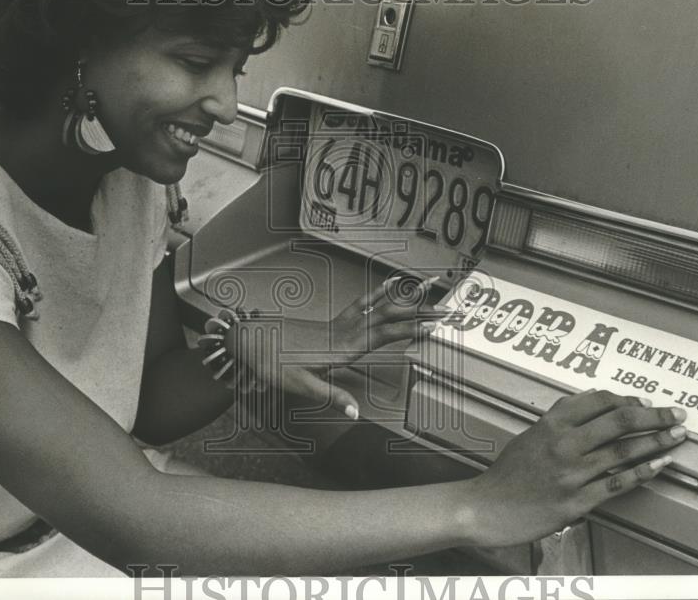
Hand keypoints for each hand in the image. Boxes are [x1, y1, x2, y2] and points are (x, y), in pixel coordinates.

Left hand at [217, 274, 447, 416]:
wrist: (250, 338)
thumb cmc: (271, 362)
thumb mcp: (297, 385)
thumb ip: (330, 395)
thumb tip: (355, 412)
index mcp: (342, 348)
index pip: (384, 335)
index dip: (410, 329)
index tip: (433, 326)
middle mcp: (346, 331)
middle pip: (389, 318)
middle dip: (420, 313)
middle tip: (447, 308)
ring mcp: (340, 323)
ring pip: (380, 306)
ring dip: (406, 297)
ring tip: (428, 285)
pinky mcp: (333, 321)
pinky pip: (363, 303)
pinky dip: (380, 292)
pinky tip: (392, 285)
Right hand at [466, 390, 686, 546]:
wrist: (489, 507)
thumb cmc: (509, 472)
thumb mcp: (531, 434)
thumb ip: (560, 417)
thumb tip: (591, 399)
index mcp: (551, 424)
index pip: (598, 401)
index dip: (627, 400)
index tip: (646, 402)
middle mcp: (564, 444)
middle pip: (619, 422)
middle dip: (654, 416)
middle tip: (676, 414)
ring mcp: (572, 474)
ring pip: (624, 452)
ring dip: (656, 442)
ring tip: (677, 436)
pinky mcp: (578, 501)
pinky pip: (618, 484)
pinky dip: (643, 473)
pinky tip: (660, 465)